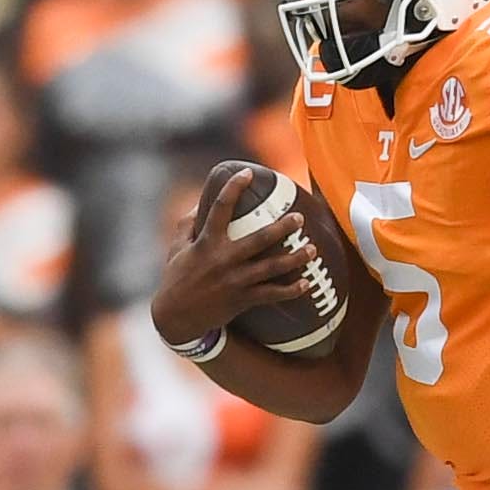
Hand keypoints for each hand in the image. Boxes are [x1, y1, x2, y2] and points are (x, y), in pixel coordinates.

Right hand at [149, 166, 317, 344]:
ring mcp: (236, 280)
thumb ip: (189, 223)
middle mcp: (224, 259)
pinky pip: (273, 294)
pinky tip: (306, 284)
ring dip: (296, 258)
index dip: (234, 188)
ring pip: (273, 267)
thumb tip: (201, 201)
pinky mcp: (243, 299)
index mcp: (207, 242)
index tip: (248, 173)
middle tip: (299, 218)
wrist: (176, 316)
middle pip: (260, 239)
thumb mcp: (178, 248)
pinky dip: (291, 290)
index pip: (221, 208)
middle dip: (283, 227)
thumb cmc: (177, 277)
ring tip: (313, 249)